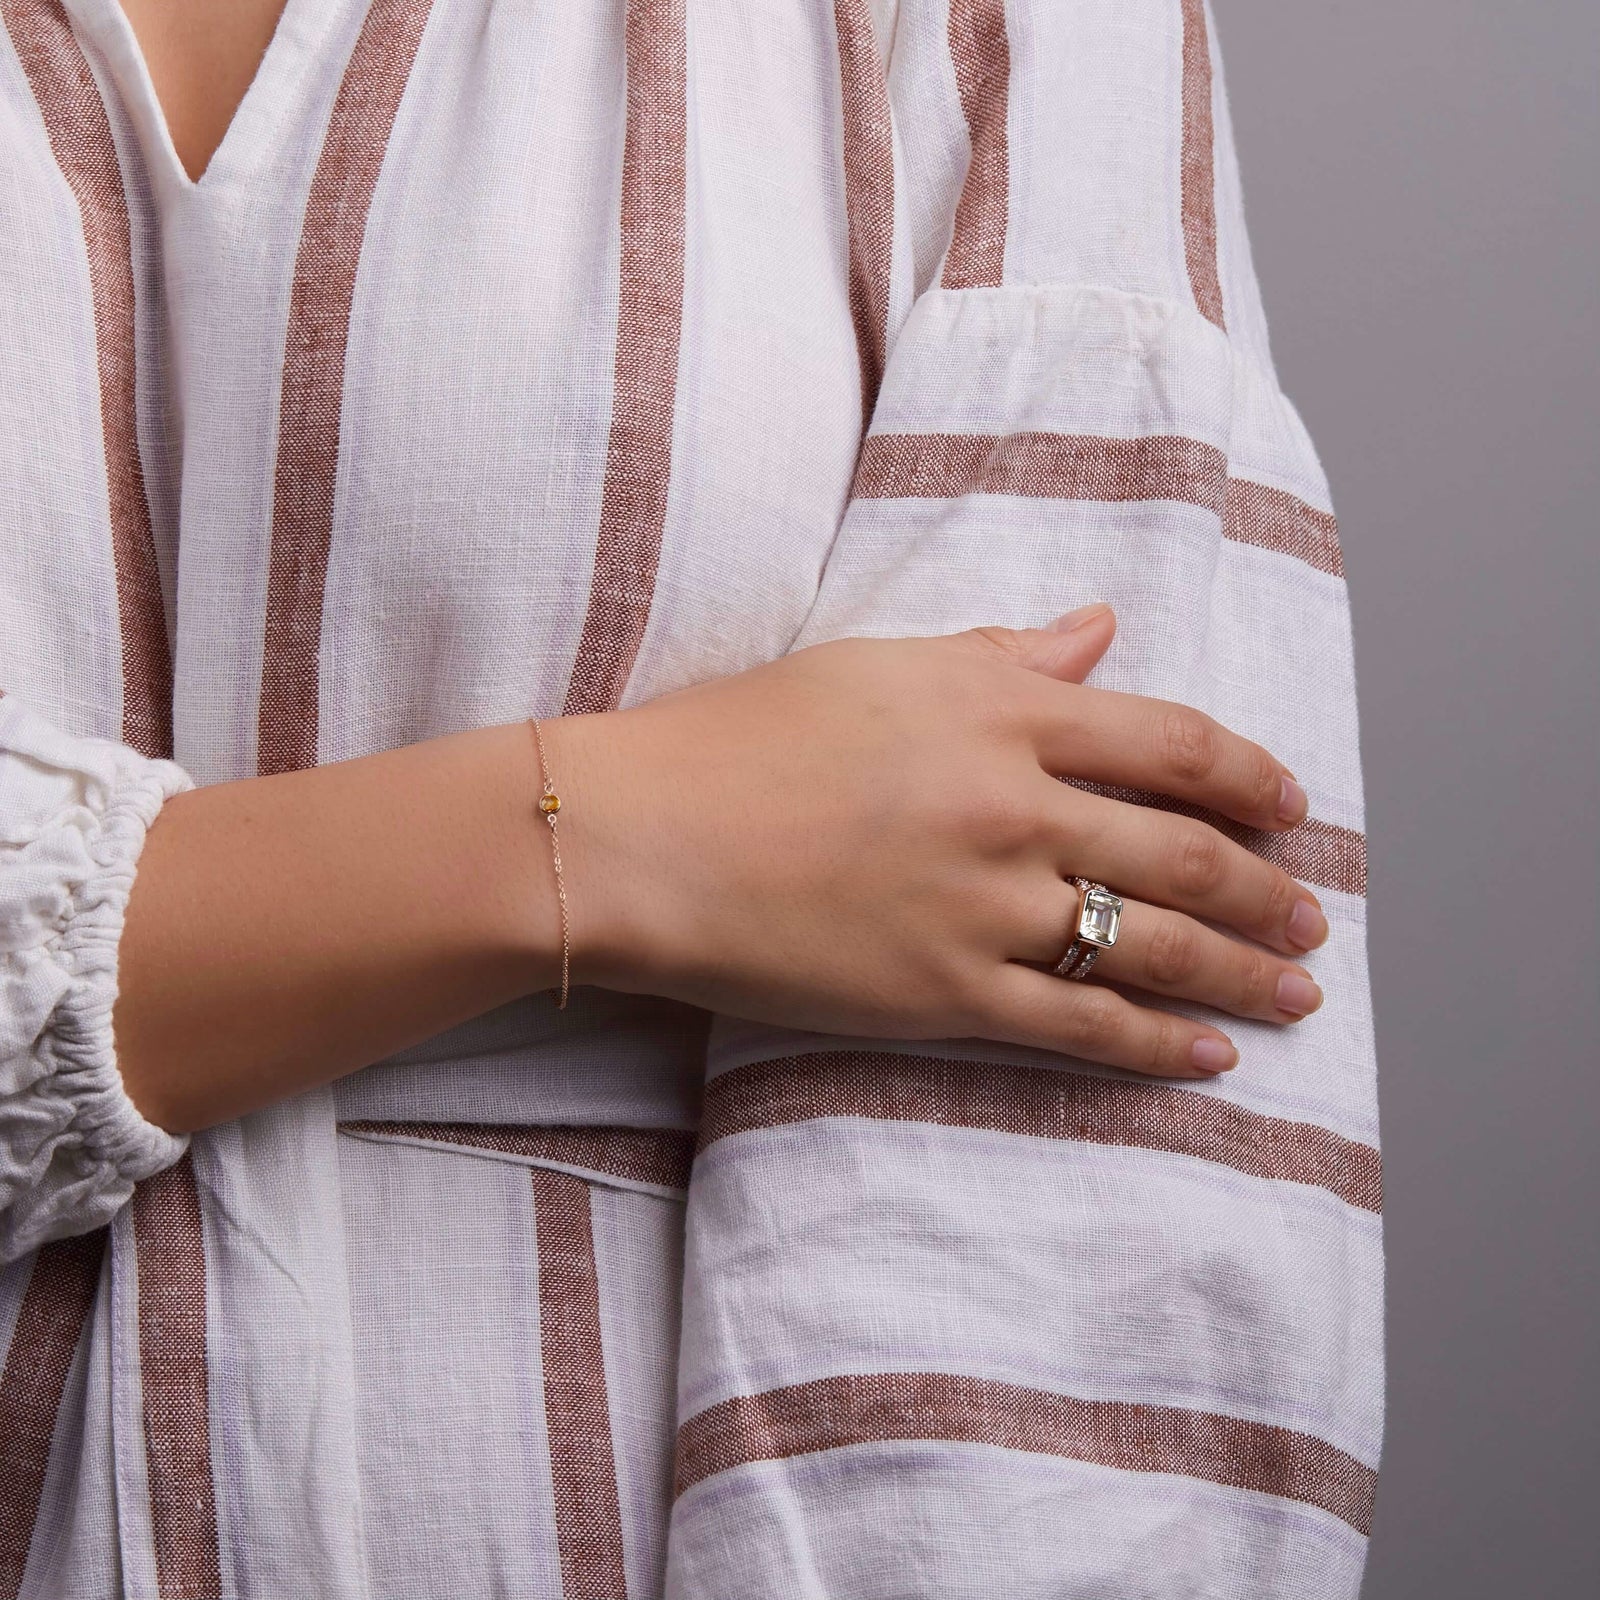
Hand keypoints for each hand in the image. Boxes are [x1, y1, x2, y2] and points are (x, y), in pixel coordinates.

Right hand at [553, 605, 1327, 1079]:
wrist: (641, 834)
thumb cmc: (744, 735)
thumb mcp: (879, 666)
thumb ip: (1002, 654)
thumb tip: (1098, 634)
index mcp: (1002, 708)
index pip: (1172, 742)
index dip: (1250, 778)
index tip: (1292, 807)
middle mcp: (1014, 804)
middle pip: (1185, 852)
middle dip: (1267, 893)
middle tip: (1310, 920)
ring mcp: (984, 904)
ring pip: (1152, 947)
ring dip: (1241, 973)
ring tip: (1295, 994)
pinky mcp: (944, 992)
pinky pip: (1078, 1024)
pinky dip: (1155, 1044)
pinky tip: (1209, 1058)